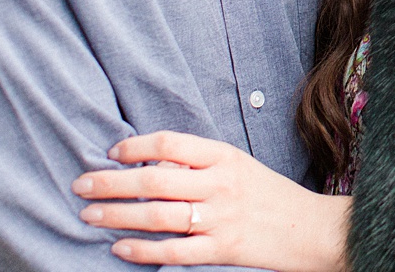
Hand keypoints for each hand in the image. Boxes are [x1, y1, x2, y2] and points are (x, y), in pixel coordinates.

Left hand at [72, 131, 349, 270]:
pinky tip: (120, 248)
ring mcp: (220, 219)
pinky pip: (172, 251)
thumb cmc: (270, 195)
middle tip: (81, 184)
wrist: (313, 230)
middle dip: (110, 183)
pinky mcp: (222, 250)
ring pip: (156, 216)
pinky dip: (141, 250)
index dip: (135, 147)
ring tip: (89, 214)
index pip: (170, 144)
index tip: (111, 153)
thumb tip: (151, 163)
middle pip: (154, 180)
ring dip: (116, 215)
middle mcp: (220, 184)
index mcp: (224, 157)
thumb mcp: (239, 166)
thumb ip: (200, 163)